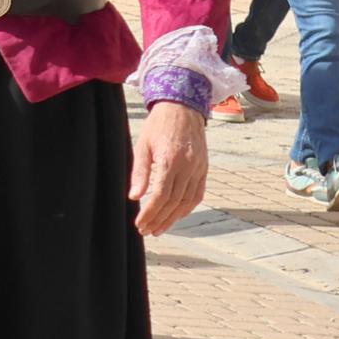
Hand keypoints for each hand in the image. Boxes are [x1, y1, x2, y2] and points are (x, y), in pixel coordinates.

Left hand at [130, 99, 208, 234]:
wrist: (182, 107)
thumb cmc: (158, 125)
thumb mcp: (143, 145)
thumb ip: (140, 172)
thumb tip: (134, 197)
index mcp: (170, 160)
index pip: (161, 196)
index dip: (150, 213)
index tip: (140, 224)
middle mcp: (188, 167)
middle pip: (174, 202)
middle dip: (160, 220)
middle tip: (146, 231)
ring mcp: (199, 168)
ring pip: (187, 201)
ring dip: (173, 218)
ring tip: (159, 228)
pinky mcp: (204, 168)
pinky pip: (197, 194)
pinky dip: (187, 208)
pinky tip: (176, 215)